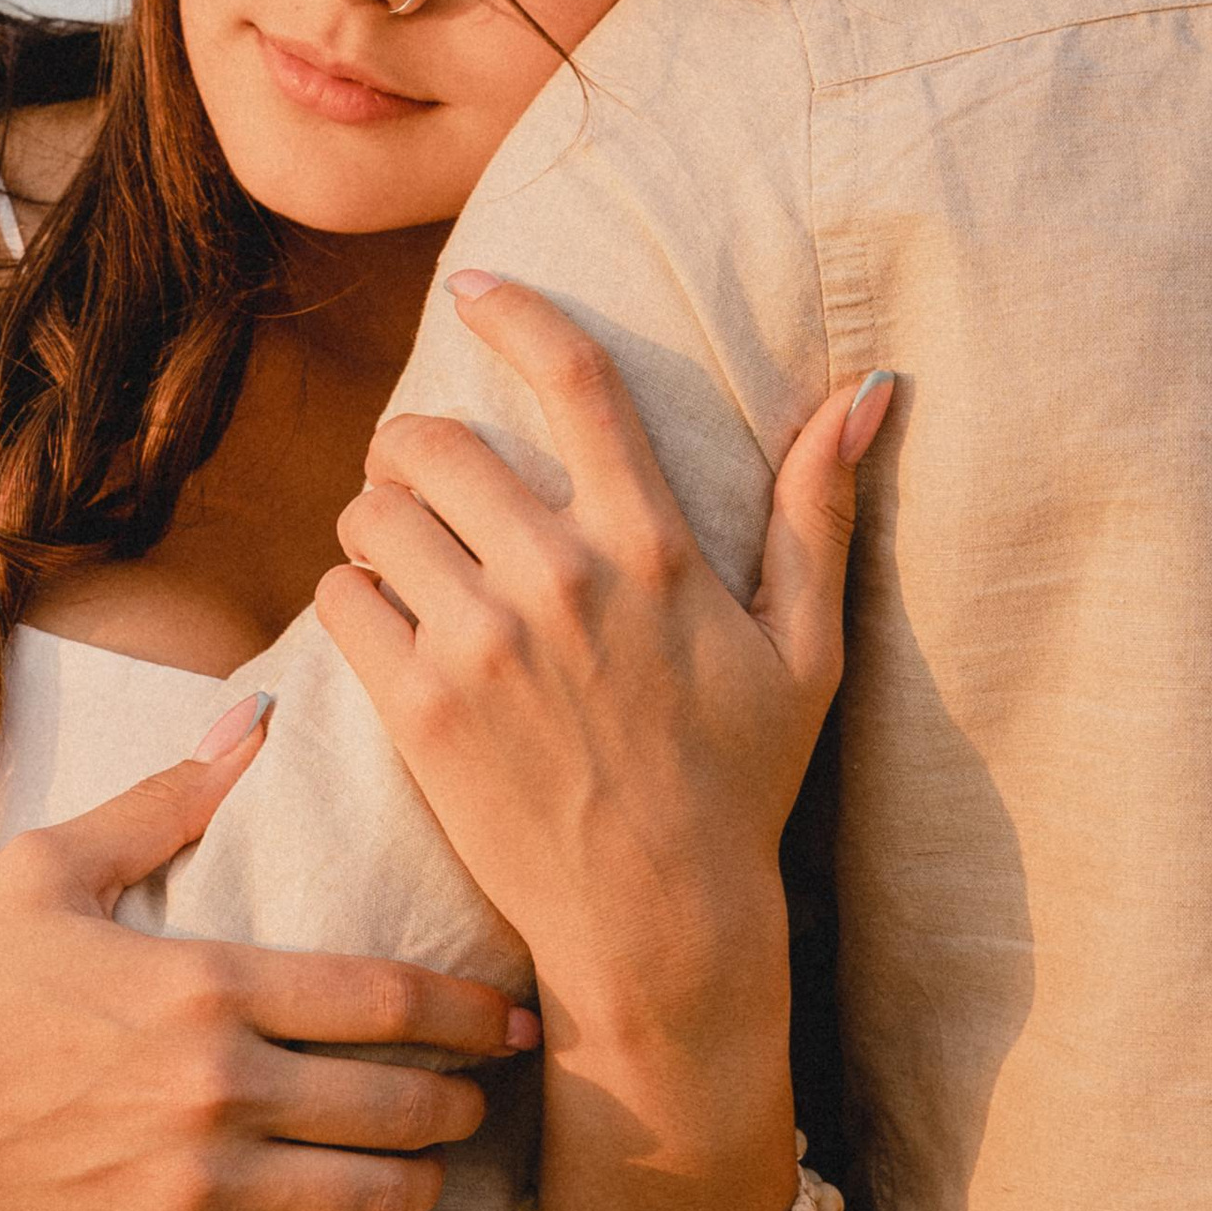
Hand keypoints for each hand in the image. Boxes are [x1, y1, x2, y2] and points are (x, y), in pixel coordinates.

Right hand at [0, 697, 539, 1210]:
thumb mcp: (53, 866)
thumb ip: (165, 800)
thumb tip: (254, 722)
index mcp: (206, 981)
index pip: (389, 997)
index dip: (474, 1011)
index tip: (516, 1017)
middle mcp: (217, 1089)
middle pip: (402, 1103)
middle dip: (461, 1101)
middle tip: (478, 1093)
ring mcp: (196, 1186)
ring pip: (370, 1201)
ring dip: (423, 1186)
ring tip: (433, 1168)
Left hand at [317, 279, 891, 1087]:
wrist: (660, 925)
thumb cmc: (737, 784)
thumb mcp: (804, 650)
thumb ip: (819, 514)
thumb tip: (870, 391)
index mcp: (653, 551)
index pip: (578, 382)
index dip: (517, 313)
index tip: (475, 286)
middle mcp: (562, 582)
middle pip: (435, 440)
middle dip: (414, 444)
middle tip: (424, 478)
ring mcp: (483, 645)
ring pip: (375, 512)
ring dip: (378, 520)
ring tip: (404, 557)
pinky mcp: (419, 709)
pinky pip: (341, 597)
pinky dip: (351, 596)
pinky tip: (385, 624)